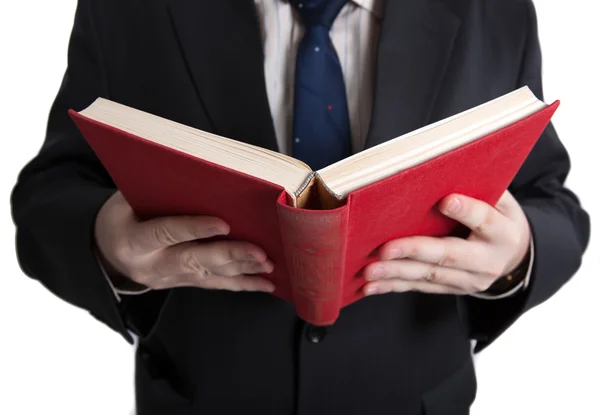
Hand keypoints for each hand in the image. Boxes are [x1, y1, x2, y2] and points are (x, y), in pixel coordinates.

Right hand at [95, 191, 274, 291]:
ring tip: (268, 265)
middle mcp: (151, 265)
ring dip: (241, 270)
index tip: (223, 224)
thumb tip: (196, 175)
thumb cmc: (120, 216)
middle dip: (230, 255)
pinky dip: (242, 284)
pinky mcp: (183, 284)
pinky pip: (215, 285)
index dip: (193, 229)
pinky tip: (265, 284)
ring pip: (209, 275)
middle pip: (194, 260)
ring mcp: (168, 279)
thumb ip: (156, 192)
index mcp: (132, 241)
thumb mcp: (125, 200)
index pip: (165, 234)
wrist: (106, 251)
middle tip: (260, 253)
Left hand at [363, 191, 530, 295]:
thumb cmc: (498, 218)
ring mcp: (468, 280)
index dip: (466, 211)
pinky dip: (393, 286)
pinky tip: (370, 286)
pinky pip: (419, 288)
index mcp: (503, 232)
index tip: (445, 201)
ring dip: (395, 273)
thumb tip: (444, 168)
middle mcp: (487, 261)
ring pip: (428, 275)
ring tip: (369, 270)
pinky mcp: (451, 289)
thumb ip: (480, 187)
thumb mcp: (501, 201)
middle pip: (448, 255)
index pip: (485, 220)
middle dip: (414, 251)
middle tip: (385, 249)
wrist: (513, 256)